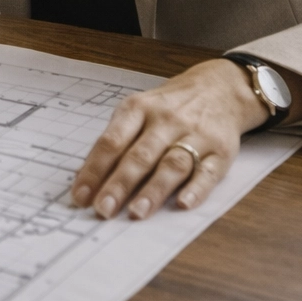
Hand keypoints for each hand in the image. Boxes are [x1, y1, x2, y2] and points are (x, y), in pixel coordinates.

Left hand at [71, 58, 268, 219]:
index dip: (94, 170)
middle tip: (104, 209)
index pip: (111, 141)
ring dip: (153, 190)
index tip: (80, 197)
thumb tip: (88, 179)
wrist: (219, 87)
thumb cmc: (168, 106)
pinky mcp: (221, 151)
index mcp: (138, 109)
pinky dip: (196, 188)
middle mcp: (166, 120)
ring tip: (136, 213)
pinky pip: (208, 171)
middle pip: (140, 155)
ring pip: (172, 164)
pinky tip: (183, 203)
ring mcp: (195, 135)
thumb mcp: (138, 110)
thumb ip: (117, 141)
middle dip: (119, 184)